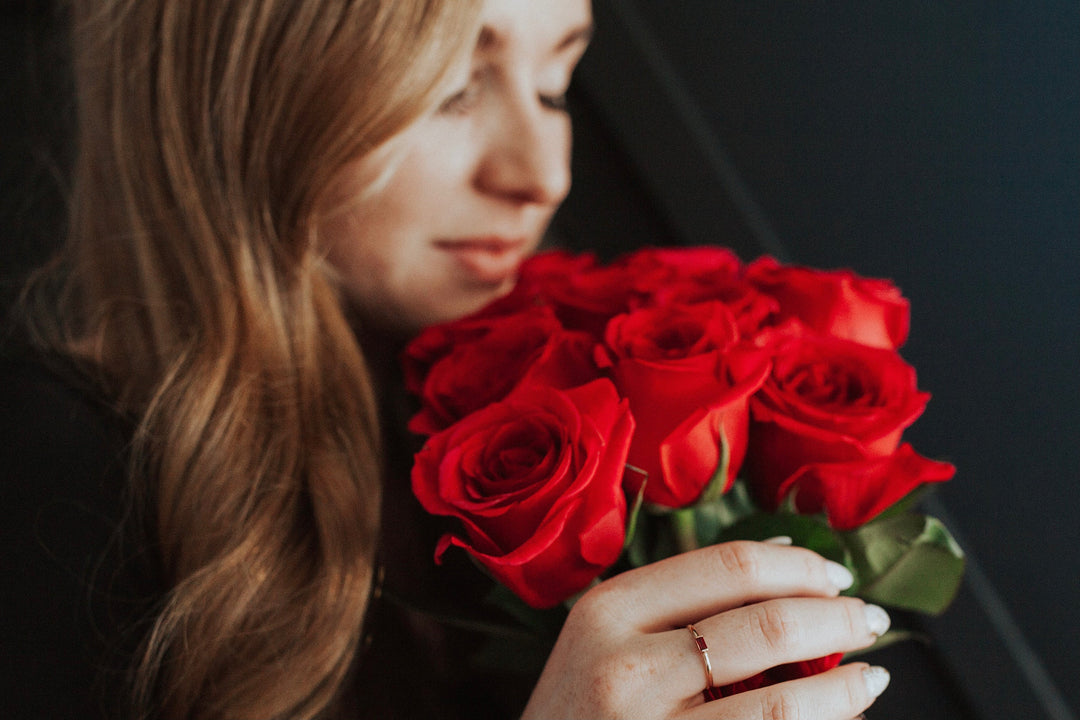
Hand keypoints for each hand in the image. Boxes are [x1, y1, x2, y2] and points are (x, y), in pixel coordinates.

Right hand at [520, 540, 890, 719]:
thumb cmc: (577, 713)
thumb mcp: (600, 641)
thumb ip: (674, 603)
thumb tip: (784, 559)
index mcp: (606, 612)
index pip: (728, 566)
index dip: (798, 564)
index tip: (833, 575)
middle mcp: (626, 670)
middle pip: (766, 625)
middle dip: (836, 618)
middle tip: (867, 619)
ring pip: (783, 705)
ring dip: (845, 688)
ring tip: (870, 677)